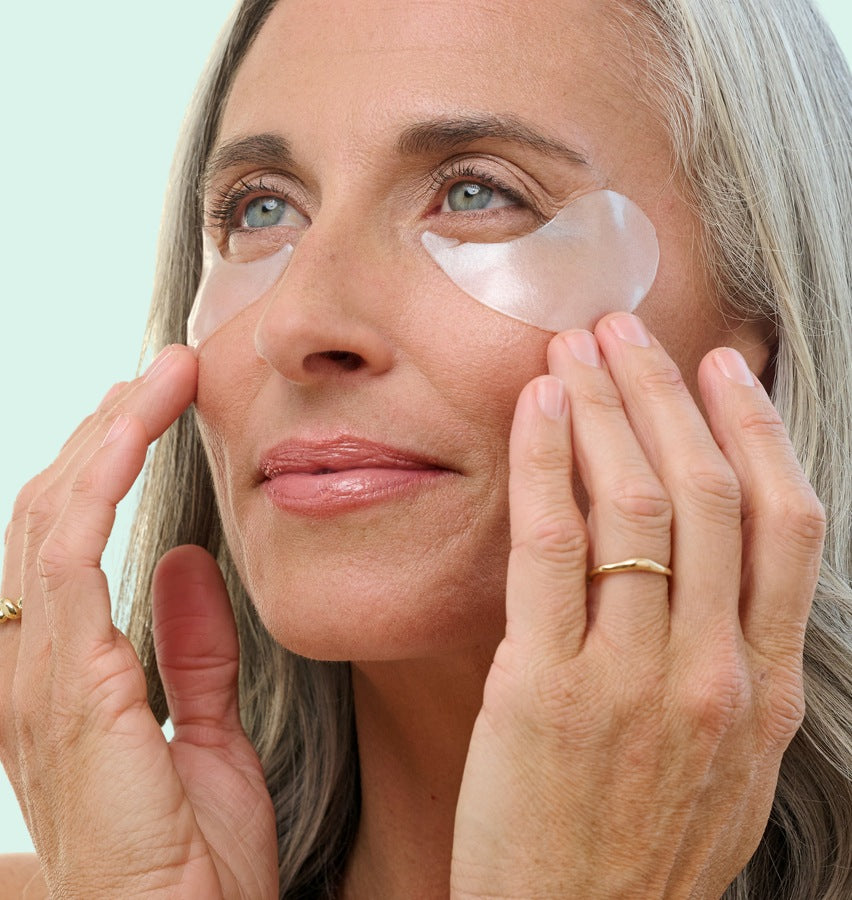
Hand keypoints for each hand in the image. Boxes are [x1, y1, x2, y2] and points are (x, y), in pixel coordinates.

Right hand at [0, 346, 277, 898]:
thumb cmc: (193, 861)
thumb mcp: (205, 733)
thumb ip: (192, 648)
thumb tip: (189, 563)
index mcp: (62, 679)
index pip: (70, 543)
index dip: (107, 468)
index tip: (157, 412)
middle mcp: (31, 670)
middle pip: (51, 516)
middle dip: (103, 433)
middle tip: (162, 375)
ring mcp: (36, 677)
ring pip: (51, 517)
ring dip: (103, 436)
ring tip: (156, 379)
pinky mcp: (65, 685)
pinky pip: (69, 554)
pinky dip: (98, 479)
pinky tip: (134, 429)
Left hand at [451, 314, 824, 898]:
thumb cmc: (644, 845)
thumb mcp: (725, 762)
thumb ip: (730, 664)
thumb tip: (715, 564)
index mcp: (766, 687)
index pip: (784, 522)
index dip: (755, 428)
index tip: (722, 366)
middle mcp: (713, 672)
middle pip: (704, 491)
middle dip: (664, 393)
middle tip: (627, 330)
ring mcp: (631, 680)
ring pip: (633, 503)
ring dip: (605, 408)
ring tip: (574, 348)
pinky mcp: (545, 690)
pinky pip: (552, 548)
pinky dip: (545, 464)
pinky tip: (536, 408)